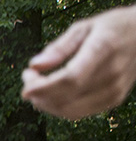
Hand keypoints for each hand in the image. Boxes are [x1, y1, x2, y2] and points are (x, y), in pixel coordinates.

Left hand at [22, 5, 135, 119]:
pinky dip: (59, 107)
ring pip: (70, 111)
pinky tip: (51, 94)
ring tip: (37, 87)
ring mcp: (114, 90)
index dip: (44, 88)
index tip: (26, 85)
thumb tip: (35, 65)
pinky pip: (78, 113)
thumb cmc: (112, 28)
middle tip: (28, 79)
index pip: (71, 79)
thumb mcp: (85, 27)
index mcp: (104, 50)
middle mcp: (112, 73)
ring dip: (46, 104)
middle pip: (66, 98)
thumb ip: (59, 48)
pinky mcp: (113, 100)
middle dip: (39, 95)